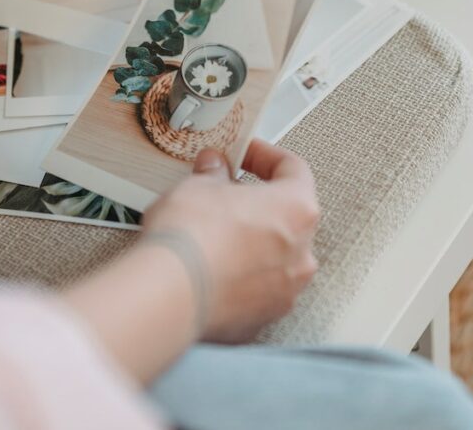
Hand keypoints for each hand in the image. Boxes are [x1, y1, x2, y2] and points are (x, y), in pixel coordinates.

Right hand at [143, 141, 319, 342]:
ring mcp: (285, 290)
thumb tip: (214, 168)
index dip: (265, 156)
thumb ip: (214, 174)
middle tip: (225, 193)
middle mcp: (301, 253)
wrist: (171, 295)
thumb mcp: (198, 186)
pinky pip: (256, 289)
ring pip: (274, 257)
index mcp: (297, 210)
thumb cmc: (192, 240)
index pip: (293, 169)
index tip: (244, 154)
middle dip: (257, 202)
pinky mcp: (263, 317)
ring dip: (251, 243)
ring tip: (215, 234)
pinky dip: (239, 277)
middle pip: (288, 216)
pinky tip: (211, 268)